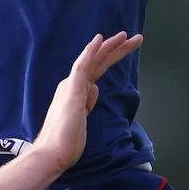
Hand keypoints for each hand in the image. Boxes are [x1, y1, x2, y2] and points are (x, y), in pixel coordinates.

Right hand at [33, 31, 142, 172]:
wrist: (52, 153)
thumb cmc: (66, 141)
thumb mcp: (82, 119)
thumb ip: (87, 103)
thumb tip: (93, 90)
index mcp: (76, 91)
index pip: (97, 70)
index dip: (112, 57)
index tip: (125, 48)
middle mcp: (73, 84)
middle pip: (99, 62)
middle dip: (117, 49)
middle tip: (136, 38)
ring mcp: (72, 85)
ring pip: (94, 60)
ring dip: (111, 47)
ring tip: (126, 36)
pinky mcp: (72, 90)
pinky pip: (82, 65)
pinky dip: (90, 51)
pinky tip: (99, 40)